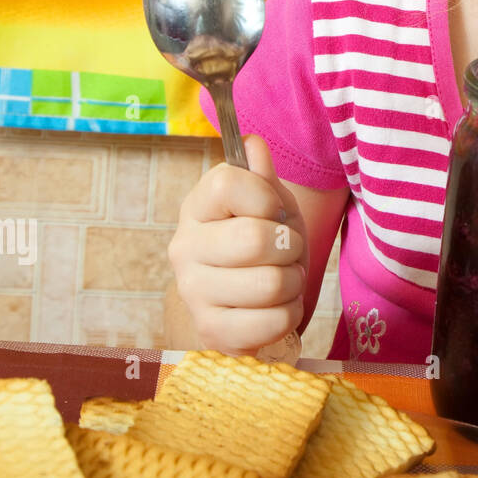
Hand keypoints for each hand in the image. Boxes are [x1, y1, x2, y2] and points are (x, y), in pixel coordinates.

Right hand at [168, 134, 307, 355]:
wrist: (245, 298)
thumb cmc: (260, 241)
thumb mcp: (268, 202)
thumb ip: (260, 174)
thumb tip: (253, 144)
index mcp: (197, 206)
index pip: (229, 183)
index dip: (268, 197)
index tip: (272, 212)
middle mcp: (184, 248)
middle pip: (255, 239)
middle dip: (289, 246)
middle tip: (285, 252)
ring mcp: (193, 293)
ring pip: (271, 284)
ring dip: (293, 282)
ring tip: (281, 279)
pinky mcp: (212, 333)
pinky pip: (273, 322)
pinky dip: (289, 313)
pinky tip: (275, 307)